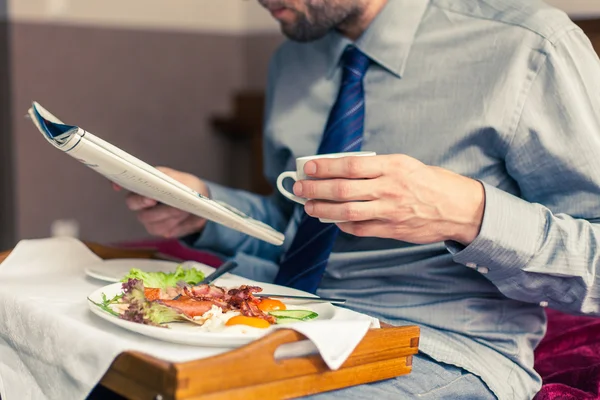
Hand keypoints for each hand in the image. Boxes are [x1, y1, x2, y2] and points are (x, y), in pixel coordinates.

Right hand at [113, 167, 209, 237]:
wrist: (201, 205)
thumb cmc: (188, 187)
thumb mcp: (180, 178)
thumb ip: (167, 178)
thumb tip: (157, 182)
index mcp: (144, 184)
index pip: (123, 182)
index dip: (115, 183)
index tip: (117, 186)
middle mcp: (141, 201)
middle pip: (133, 204)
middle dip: (144, 202)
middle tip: (154, 200)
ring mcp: (148, 217)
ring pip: (149, 219)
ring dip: (167, 213)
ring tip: (182, 208)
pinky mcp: (159, 229)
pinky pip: (162, 229)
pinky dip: (175, 223)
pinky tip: (183, 217)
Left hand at [293, 154, 484, 244]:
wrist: (459, 208)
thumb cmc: (431, 182)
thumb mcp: (405, 164)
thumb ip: (376, 167)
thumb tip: (342, 170)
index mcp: (392, 166)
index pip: (350, 165)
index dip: (325, 167)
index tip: (309, 167)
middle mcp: (389, 188)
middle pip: (342, 189)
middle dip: (315, 188)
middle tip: (299, 187)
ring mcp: (389, 211)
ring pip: (346, 211)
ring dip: (322, 208)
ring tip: (308, 205)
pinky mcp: (391, 230)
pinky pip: (359, 229)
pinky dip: (341, 224)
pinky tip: (332, 219)